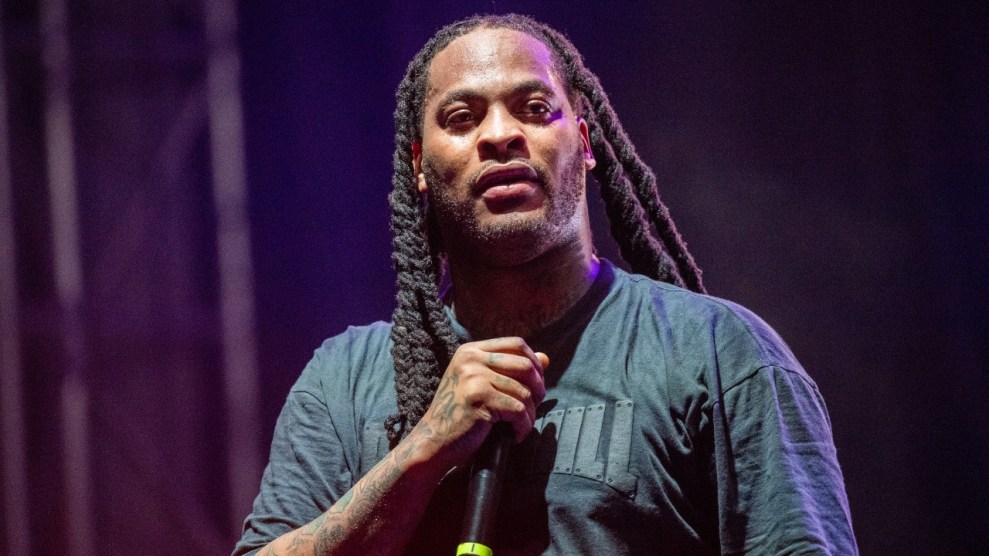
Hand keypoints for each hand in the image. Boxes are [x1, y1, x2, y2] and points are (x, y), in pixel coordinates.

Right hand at [411, 337, 547, 468]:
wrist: (434, 442)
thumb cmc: (461, 416)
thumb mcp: (483, 385)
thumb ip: (512, 370)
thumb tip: (546, 358)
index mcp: (471, 351)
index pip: (516, 344)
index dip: (534, 363)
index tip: (536, 385)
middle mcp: (471, 359)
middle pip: (525, 365)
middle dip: (538, 389)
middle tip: (533, 408)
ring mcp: (474, 377)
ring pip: (524, 391)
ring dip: (529, 414)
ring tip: (519, 427)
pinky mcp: (479, 398)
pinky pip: (518, 410)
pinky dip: (523, 426)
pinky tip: (515, 436)